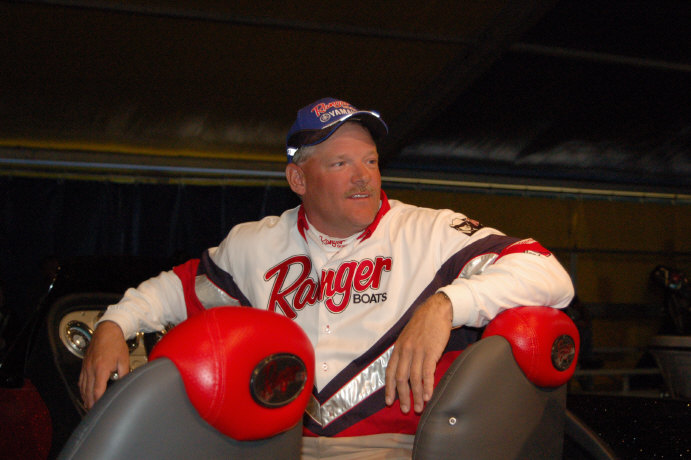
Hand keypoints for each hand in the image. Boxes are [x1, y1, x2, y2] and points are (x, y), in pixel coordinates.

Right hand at [79, 320, 129, 408]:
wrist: (107, 330)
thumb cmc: (115, 343)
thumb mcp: (124, 359)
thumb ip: (124, 374)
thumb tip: (125, 384)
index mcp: (101, 369)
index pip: (97, 391)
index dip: (98, 402)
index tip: (99, 409)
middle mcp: (91, 369)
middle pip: (88, 392)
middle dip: (90, 403)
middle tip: (93, 413)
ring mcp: (86, 367)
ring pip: (83, 387)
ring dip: (85, 398)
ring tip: (89, 407)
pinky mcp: (84, 365)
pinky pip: (81, 380)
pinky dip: (82, 389)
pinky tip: (84, 393)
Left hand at [385, 292, 451, 413]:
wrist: (436, 309)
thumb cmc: (423, 323)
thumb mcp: (407, 336)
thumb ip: (404, 351)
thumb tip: (404, 367)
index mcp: (398, 348)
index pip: (389, 371)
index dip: (388, 388)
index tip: (389, 401)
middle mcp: (405, 351)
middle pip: (400, 378)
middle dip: (402, 396)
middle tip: (406, 409)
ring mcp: (417, 351)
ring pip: (414, 379)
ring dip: (416, 395)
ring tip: (418, 407)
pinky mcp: (430, 352)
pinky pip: (427, 373)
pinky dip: (427, 386)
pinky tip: (428, 396)